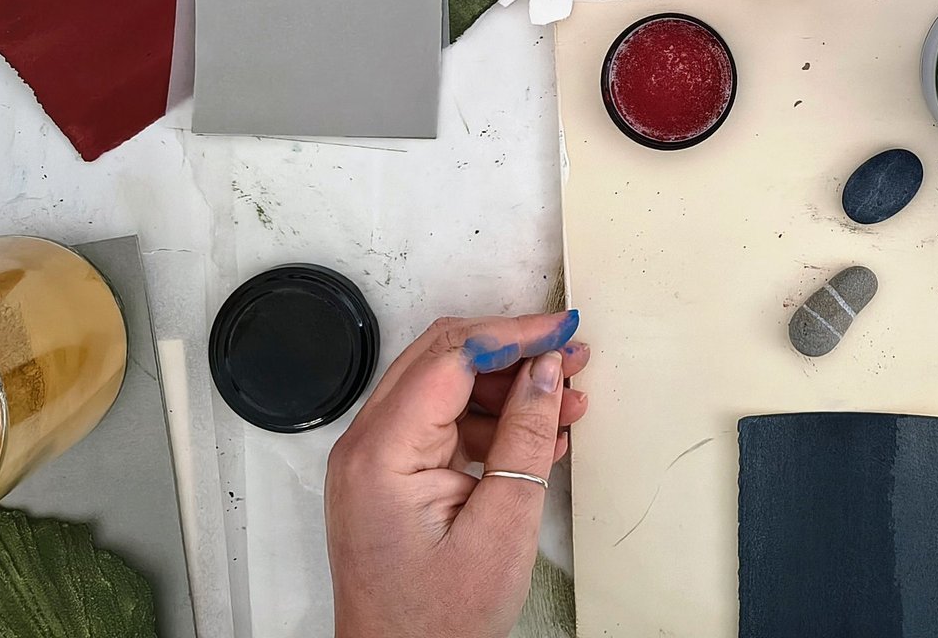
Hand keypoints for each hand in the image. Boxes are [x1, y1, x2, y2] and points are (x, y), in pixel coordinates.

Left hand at [326, 311, 589, 637]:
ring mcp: (376, 463)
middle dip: (512, 353)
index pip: (450, 358)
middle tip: (570, 358)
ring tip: (566, 402)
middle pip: (444, 362)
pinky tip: (539, 437)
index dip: (512, 335)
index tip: (562, 329)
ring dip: (507, 390)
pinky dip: (491, 425)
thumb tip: (544, 372)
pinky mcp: (391, 479)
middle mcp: (367, 447)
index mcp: (381, 454)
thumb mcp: (500, 528)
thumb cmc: (437, 623)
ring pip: (447, 391)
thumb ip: (524, 439)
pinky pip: (443, 428)